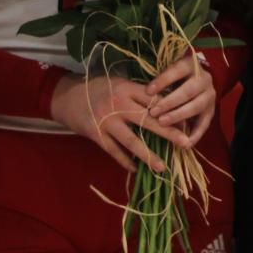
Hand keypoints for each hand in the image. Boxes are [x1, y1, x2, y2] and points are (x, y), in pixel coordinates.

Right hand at [49, 72, 175, 174]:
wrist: (66, 96)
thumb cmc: (97, 88)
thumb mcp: (119, 83)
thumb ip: (139, 92)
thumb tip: (166, 104)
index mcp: (127, 88)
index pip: (155, 100)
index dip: (172, 111)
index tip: (186, 121)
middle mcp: (118, 104)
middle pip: (148, 121)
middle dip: (169, 133)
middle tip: (185, 143)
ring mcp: (106, 121)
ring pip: (132, 141)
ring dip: (149, 155)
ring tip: (163, 167)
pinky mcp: (96, 135)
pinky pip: (114, 151)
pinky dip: (126, 161)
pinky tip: (137, 169)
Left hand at [145, 52, 216, 145]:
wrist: (197, 81)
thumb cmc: (174, 77)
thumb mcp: (169, 72)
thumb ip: (160, 79)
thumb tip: (143, 91)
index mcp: (191, 65)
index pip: (177, 70)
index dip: (162, 81)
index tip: (148, 91)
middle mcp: (204, 79)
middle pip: (188, 91)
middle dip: (169, 102)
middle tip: (153, 112)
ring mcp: (210, 95)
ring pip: (196, 106)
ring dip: (178, 116)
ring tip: (162, 124)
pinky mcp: (211, 111)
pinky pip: (204, 124)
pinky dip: (195, 135)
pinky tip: (184, 143)